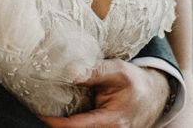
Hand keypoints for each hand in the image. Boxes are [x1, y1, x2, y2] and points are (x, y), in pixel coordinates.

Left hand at [39, 59, 168, 127]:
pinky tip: (63, 113)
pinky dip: (74, 123)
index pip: (76, 126)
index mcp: (112, 121)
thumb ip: (94, 72)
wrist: (154, 96)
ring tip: (49, 111)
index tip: (38, 113)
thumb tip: (69, 72)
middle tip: (38, 110)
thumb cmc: (135, 82)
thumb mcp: (117, 70)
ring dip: (66, 124)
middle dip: (57, 124)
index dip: (55, 122)